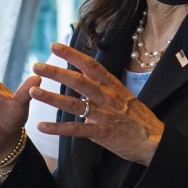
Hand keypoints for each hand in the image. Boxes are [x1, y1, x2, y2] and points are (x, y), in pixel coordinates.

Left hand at [31, 43, 163, 165]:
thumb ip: (106, 91)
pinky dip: (57, 128)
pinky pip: (75, 129)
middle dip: (55, 72)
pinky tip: (41, 126)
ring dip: (51, 97)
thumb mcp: (125, 97)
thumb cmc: (140, 119)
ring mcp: (104, 114)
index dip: (72, 54)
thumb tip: (89, 87)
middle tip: (36, 65)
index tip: (55, 46)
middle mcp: (107, 97)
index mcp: (113, 86)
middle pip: (78, 80)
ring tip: (33, 91)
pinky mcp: (101, 132)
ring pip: (73, 103)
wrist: (154, 140)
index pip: (90, 65)